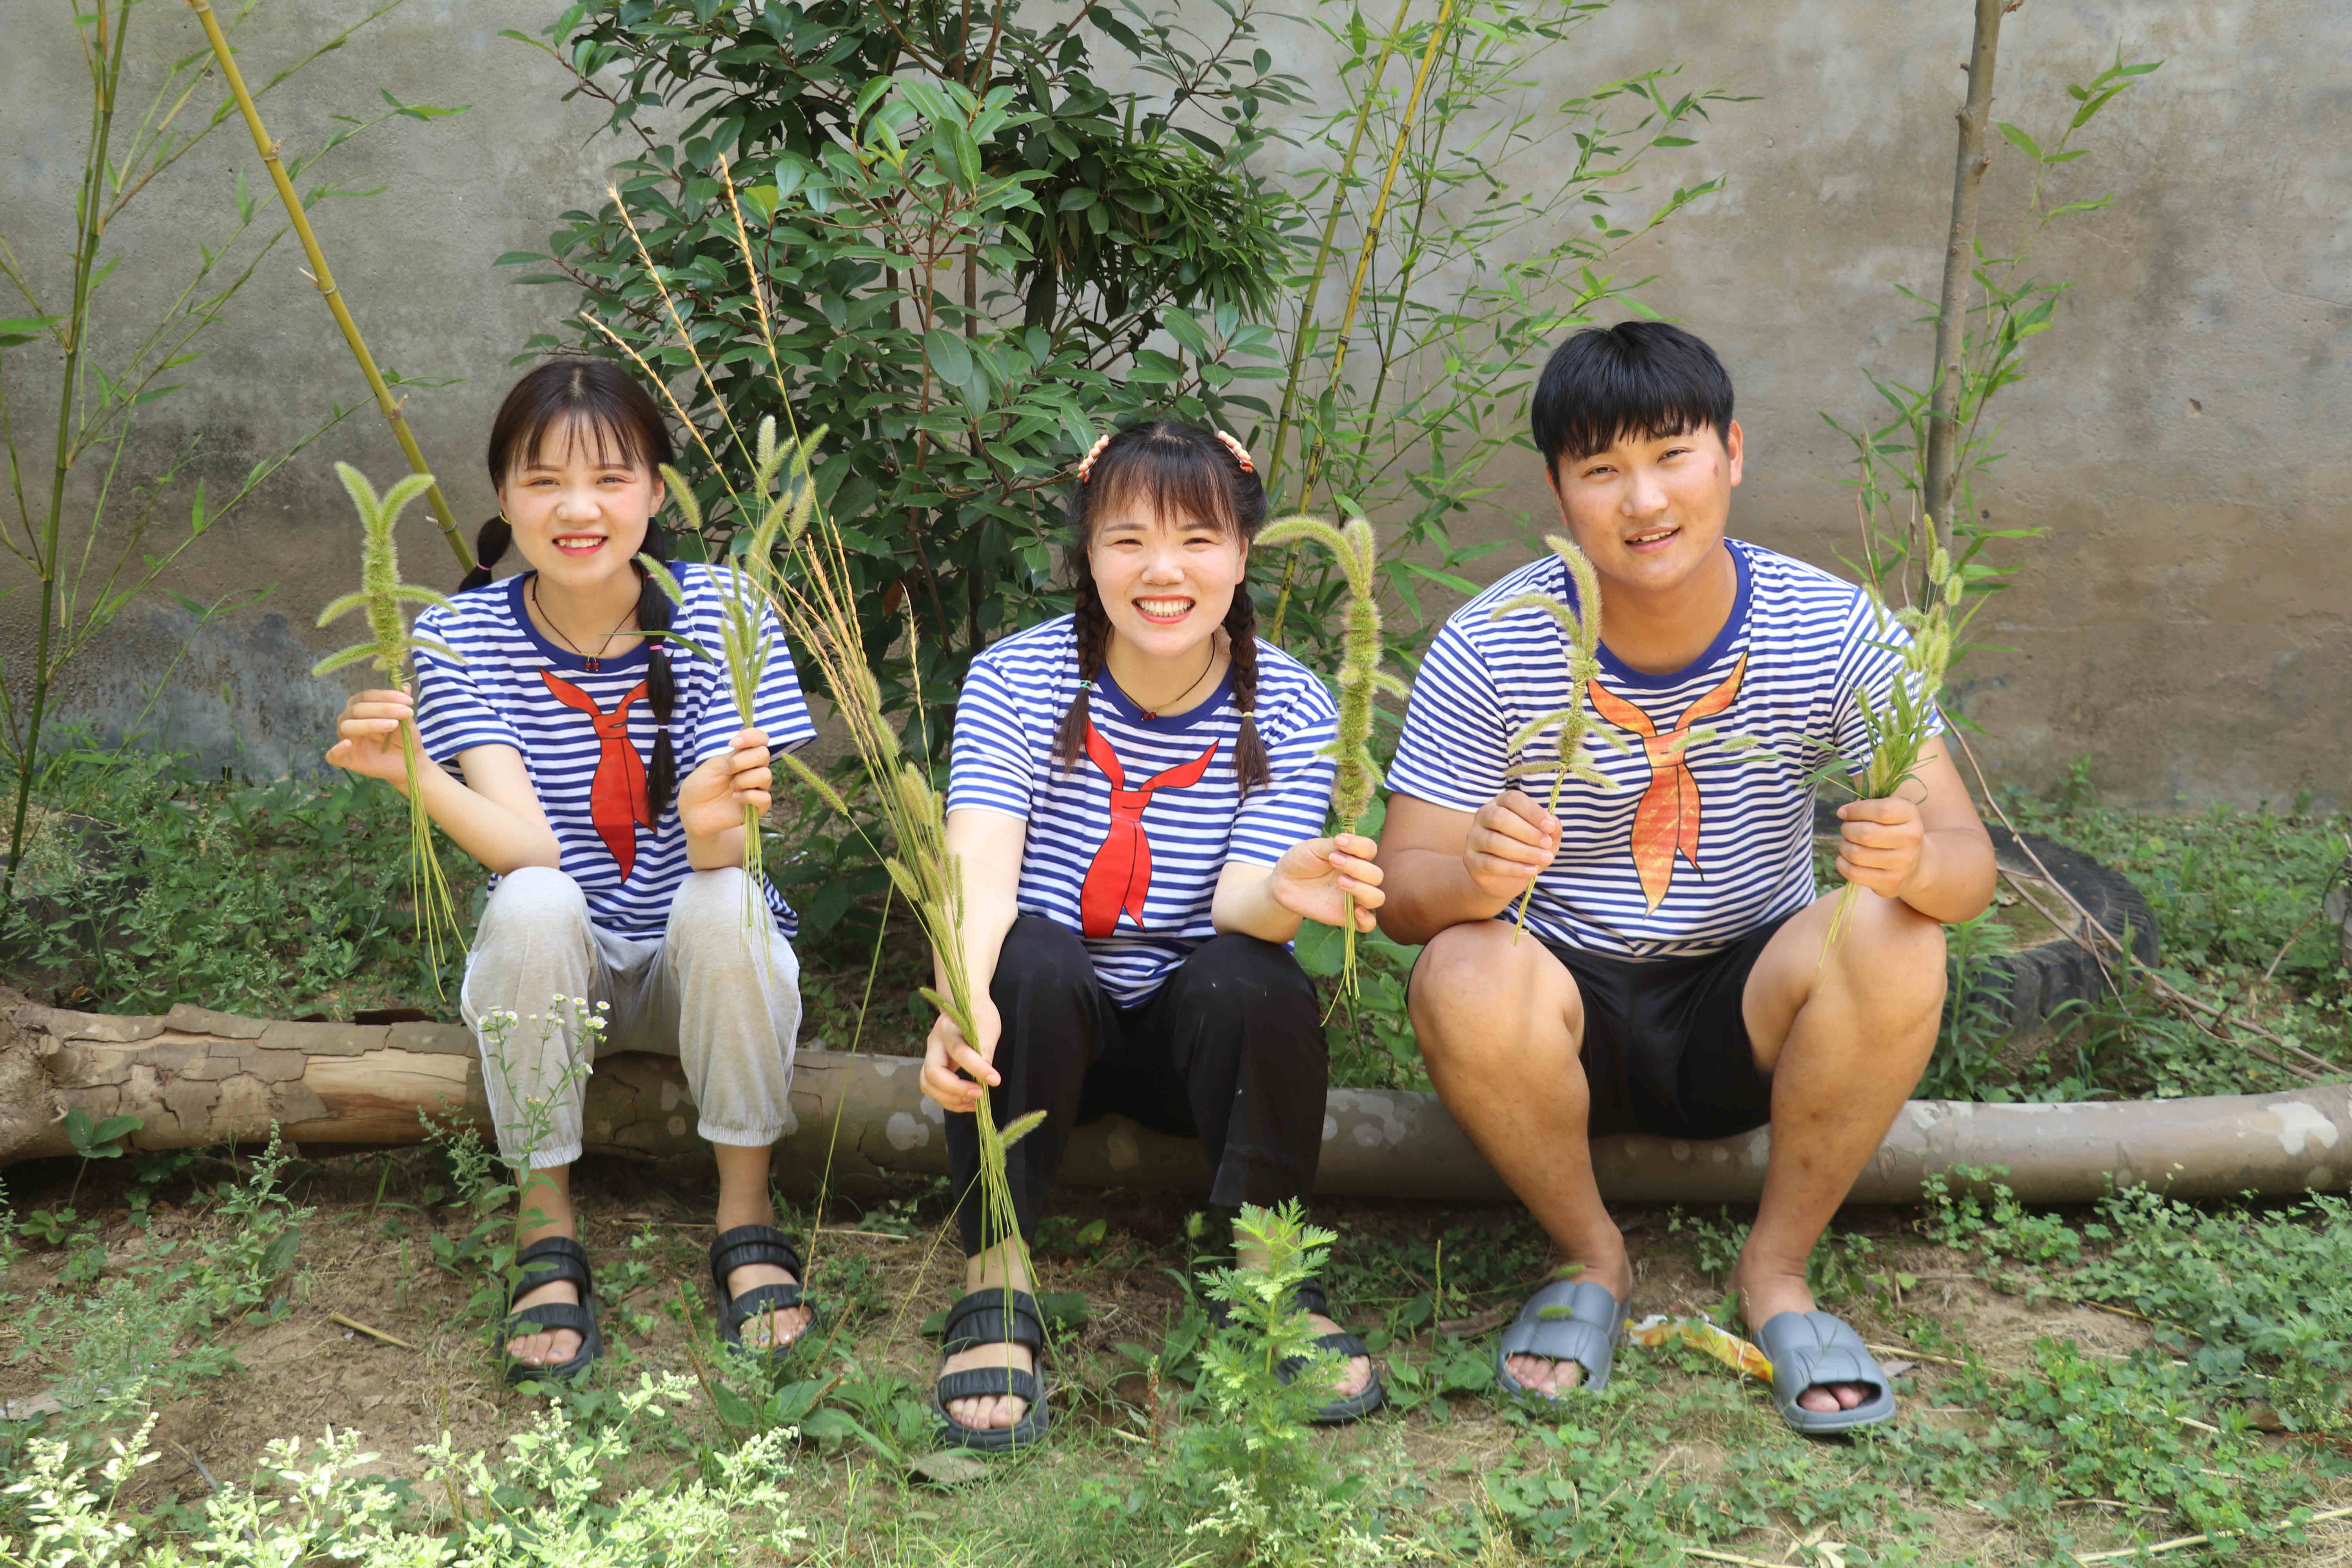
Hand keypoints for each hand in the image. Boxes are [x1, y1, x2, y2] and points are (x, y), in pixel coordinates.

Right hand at [325, 688, 419, 785]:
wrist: (408, 762)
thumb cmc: (404, 738)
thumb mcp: (407, 721)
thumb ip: (402, 706)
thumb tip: (405, 687)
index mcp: (360, 707)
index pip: (367, 696)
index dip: (386, 696)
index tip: (408, 701)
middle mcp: (349, 720)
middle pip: (357, 709)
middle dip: (383, 709)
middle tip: (406, 713)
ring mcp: (345, 739)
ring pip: (347, 727)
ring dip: (370, 724)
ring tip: (393, 725)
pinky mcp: (345, 759)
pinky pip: (333, 755)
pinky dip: (337, 749)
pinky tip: (348, 744)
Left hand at [678, 728, 771, 841]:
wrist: (692, 810)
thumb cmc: (701, 785)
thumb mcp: (715, 765)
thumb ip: (734, 755)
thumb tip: (747, 739)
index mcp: (743, 756)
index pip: (761, 739)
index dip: (752, 736)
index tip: (733, 743)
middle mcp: (753, 770)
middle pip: (764, 754)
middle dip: (742, 761)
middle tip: (725, 770)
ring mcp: (757, 788)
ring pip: (765, 776)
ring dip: (744, 779)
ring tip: (730, 787)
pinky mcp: (757, 808)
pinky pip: (765, 798)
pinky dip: (749, 796)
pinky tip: (735, 798)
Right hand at [921, 994, 1002, 1114]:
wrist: (965, 1006)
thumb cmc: (978, 1015)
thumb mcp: (987, 1027)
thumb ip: (985, 1049)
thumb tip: (987, 1077)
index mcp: (948, 1029)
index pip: (959, 1051)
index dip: (977, 1068)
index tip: (995, 1079)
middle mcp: (933, 1044)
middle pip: (933, 1072)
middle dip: (956, 1089)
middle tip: (979, 1094)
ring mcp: (930, 1056)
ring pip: (928, 1084)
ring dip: (950, 1099)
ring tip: (973, 1102)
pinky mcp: (933, 1068)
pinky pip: (934, 1090)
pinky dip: (949, 1101)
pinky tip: (968, 1103)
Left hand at [1268, 833, 1384, 931]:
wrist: (1283, 882)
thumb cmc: (1300, 861)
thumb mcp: (1313, 847)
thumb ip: (1332, 844)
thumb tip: (1347, 841)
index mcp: (1353, 857)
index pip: (1370, 850)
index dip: (1359, 845)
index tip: (1339, 841)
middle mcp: (1358, 877)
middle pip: (1377, 875)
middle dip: (1357, 867)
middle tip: (1333, 861)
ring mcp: (1354, 897)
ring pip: (1377, 898)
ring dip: (1363, 889)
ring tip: (1341, 882)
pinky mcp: (1346, 916)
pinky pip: (1368, 923)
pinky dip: (1367, 919)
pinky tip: (1355, 911)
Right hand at [1464, 789, 1558, 900]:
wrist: (1503, 878)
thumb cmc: (1525, 849)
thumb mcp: (1542, 838)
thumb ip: (1551, 829)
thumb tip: (1554, 824)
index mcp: (1500, 803)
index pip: (1513, 799)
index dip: (1532, 812)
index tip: (1550, 827)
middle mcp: (1483, 815)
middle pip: (1499, 818)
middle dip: (1527, 832)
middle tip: (1547, 845)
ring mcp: (1473, 837)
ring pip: (1494, 842)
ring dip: (1524, 852)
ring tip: (1545, 859)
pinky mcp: (1470, 859)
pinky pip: (1490, 863)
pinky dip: (1513, 868)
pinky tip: (1531, 871)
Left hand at [1835, 791, 1926, 898]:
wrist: (1914, 866)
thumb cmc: (1893, 833)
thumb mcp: (1890, 813)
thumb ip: (1869, 806)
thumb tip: (1843, 812)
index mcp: (1911, 815)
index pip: (1881, 810)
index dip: (1856, 810)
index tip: (1843, 812)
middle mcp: (1911, 839)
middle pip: (1866, 833)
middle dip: (1847, 829)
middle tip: (1846, 829)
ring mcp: (1903, 863)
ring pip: (1856, 853)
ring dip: (1843, 846)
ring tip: (1847, 844)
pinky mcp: (1891, 882)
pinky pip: (1854, 873)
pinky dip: (1842, 864)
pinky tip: (1845, 859)